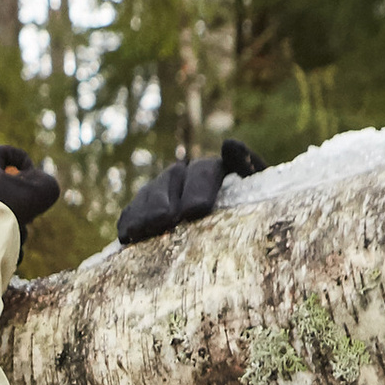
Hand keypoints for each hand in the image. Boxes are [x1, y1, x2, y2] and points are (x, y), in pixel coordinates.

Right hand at [115, 138, 262, 248]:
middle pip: (172, 181)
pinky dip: (128, 221)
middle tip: (165, 221)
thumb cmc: (254, 215)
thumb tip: (229, 143)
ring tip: (139, 232)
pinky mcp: (147, 211)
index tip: (195, 212)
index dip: (197, 189)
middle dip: (164, 201)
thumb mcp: (260, 193)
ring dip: (143, 213)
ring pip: (150, 195)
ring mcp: (165, 192)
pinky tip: (125, 237)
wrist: (237, 240)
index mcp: (217, 169)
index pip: (204, 172)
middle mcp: (188, 175)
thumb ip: (248, 167)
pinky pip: (133, 211)